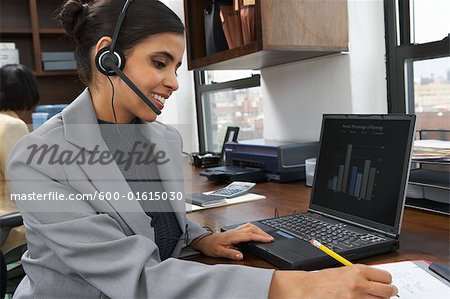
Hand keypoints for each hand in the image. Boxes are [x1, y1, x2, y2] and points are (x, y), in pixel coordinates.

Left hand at [190, 223, 273, 259]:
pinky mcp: (234, 231)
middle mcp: (235, 231)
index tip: (268, 239)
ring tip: (265, 235)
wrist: (205, 241)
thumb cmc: (211, 246)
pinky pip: (247, 226)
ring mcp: (235, 230)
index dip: (260, 237)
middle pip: (252, 229)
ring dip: (259, 229)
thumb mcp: (219, 252)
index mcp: (233, 236)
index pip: (250, 235)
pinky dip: (254, 228)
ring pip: (250, 226)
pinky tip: (256, 232)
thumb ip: (230, 254)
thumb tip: (240, 256)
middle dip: (262, 233)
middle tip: (270, 238)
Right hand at [269, 264, 397, 298]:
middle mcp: (360, 284)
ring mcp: (357, 298)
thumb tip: (378, 280)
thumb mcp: (344, 272)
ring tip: (370, 297)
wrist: (308, 290)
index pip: (386, 277)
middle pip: (388, 291)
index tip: (385, 284)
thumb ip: (361, 275)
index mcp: (358, 271)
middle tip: (385, 293)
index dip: (386, 281)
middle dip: (388, 292)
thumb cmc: (323, 281)